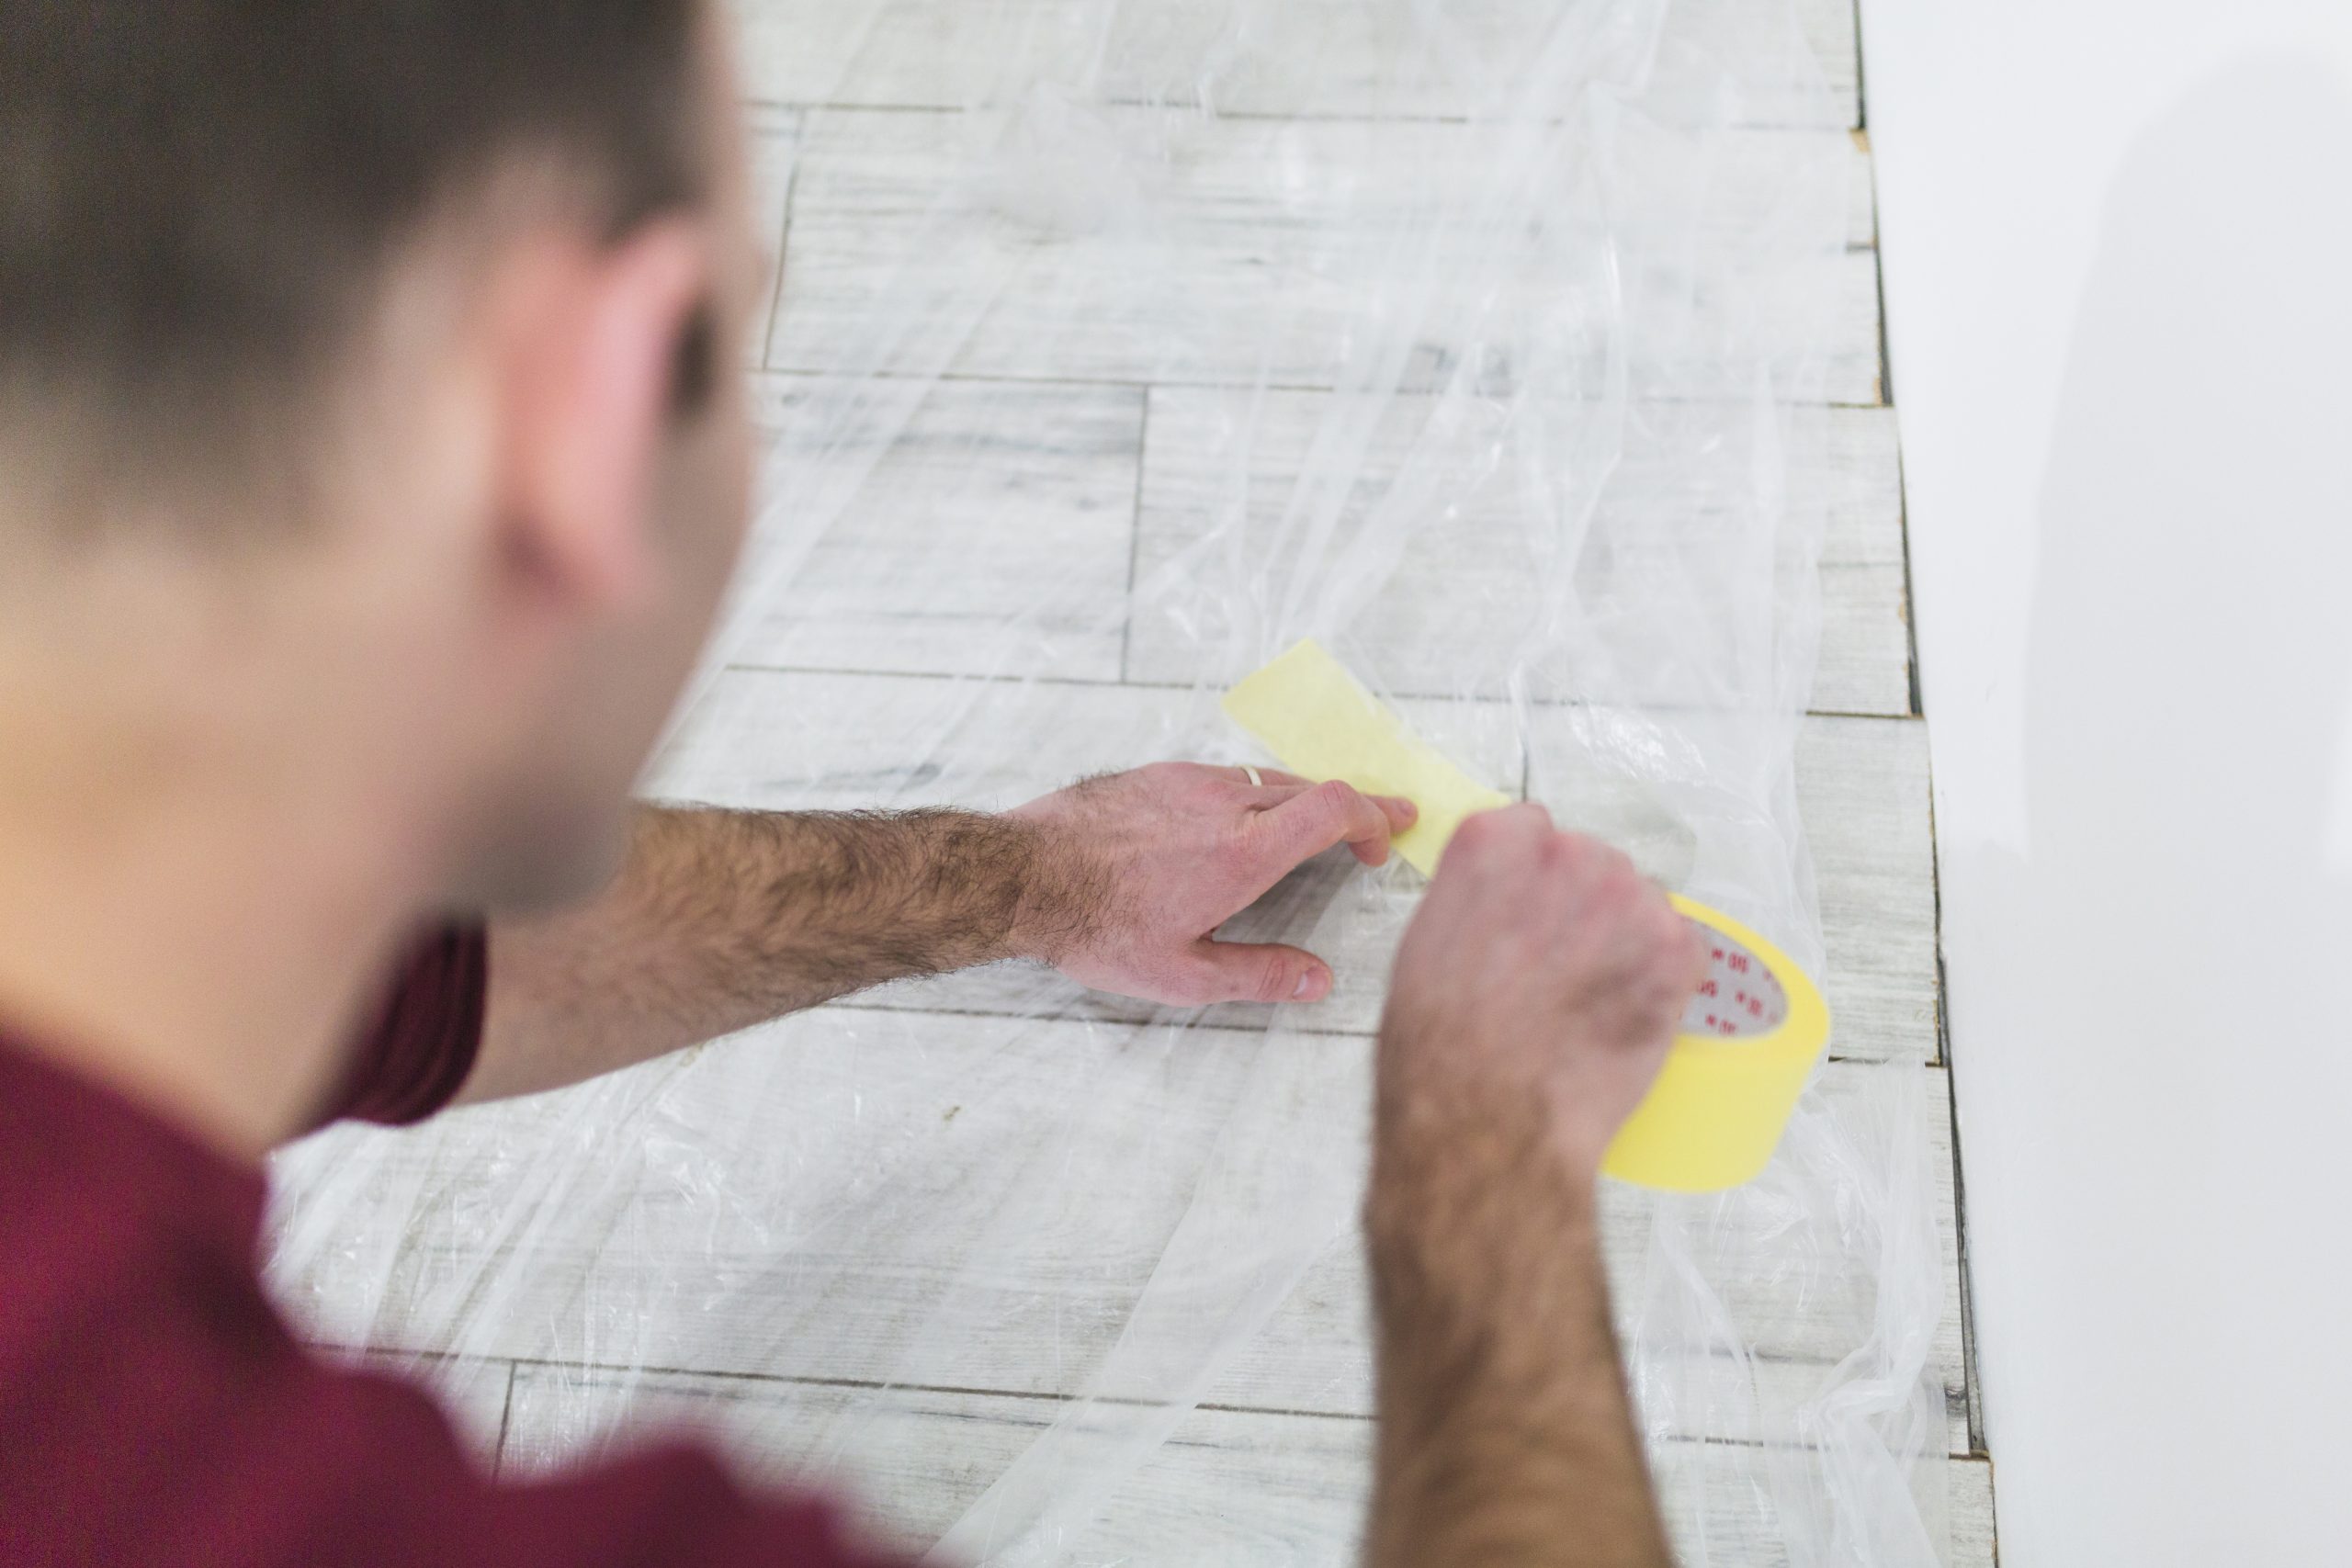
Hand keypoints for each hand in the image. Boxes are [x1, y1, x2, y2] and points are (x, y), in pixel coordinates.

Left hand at [1005, 762, 1417, 1005]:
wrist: (1020, 873)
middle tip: (1381, 823)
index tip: (1384, 840)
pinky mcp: (1155, 773)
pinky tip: (1239, 821)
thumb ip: (1259, 974)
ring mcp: (1187, 780)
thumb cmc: (1097, 928)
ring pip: (1266, 779)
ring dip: (1303, 800)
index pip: (1335, 807)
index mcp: (1243, 852)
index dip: (1374, 817)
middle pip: (1312, 787)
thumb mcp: (1183, 975)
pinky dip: (1253, 794)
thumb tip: (1318, 981)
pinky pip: (1222, 776)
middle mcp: (1224, 803)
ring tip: (1315, 827)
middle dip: (1356, 806)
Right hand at [1376, 803, 1702, 1182]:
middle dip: (1582, 909)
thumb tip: (1503, 907)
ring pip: (1639, 905)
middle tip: (1559, 971)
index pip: (1531, 831)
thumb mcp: (1426, 944)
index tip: (1526, 920)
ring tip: (1591, 1003)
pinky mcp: (1676, 952)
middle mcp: (1567, 853)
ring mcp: (1629, 899)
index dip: (1530, 883)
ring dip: (1624, 941)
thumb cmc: (1440, 1045)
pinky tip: (1626, 1014)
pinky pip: (1682, 949)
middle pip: (1592, 864)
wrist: (1490, 1113)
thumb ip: (1474, 899)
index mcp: (1494, 842)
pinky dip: (1664, 979)